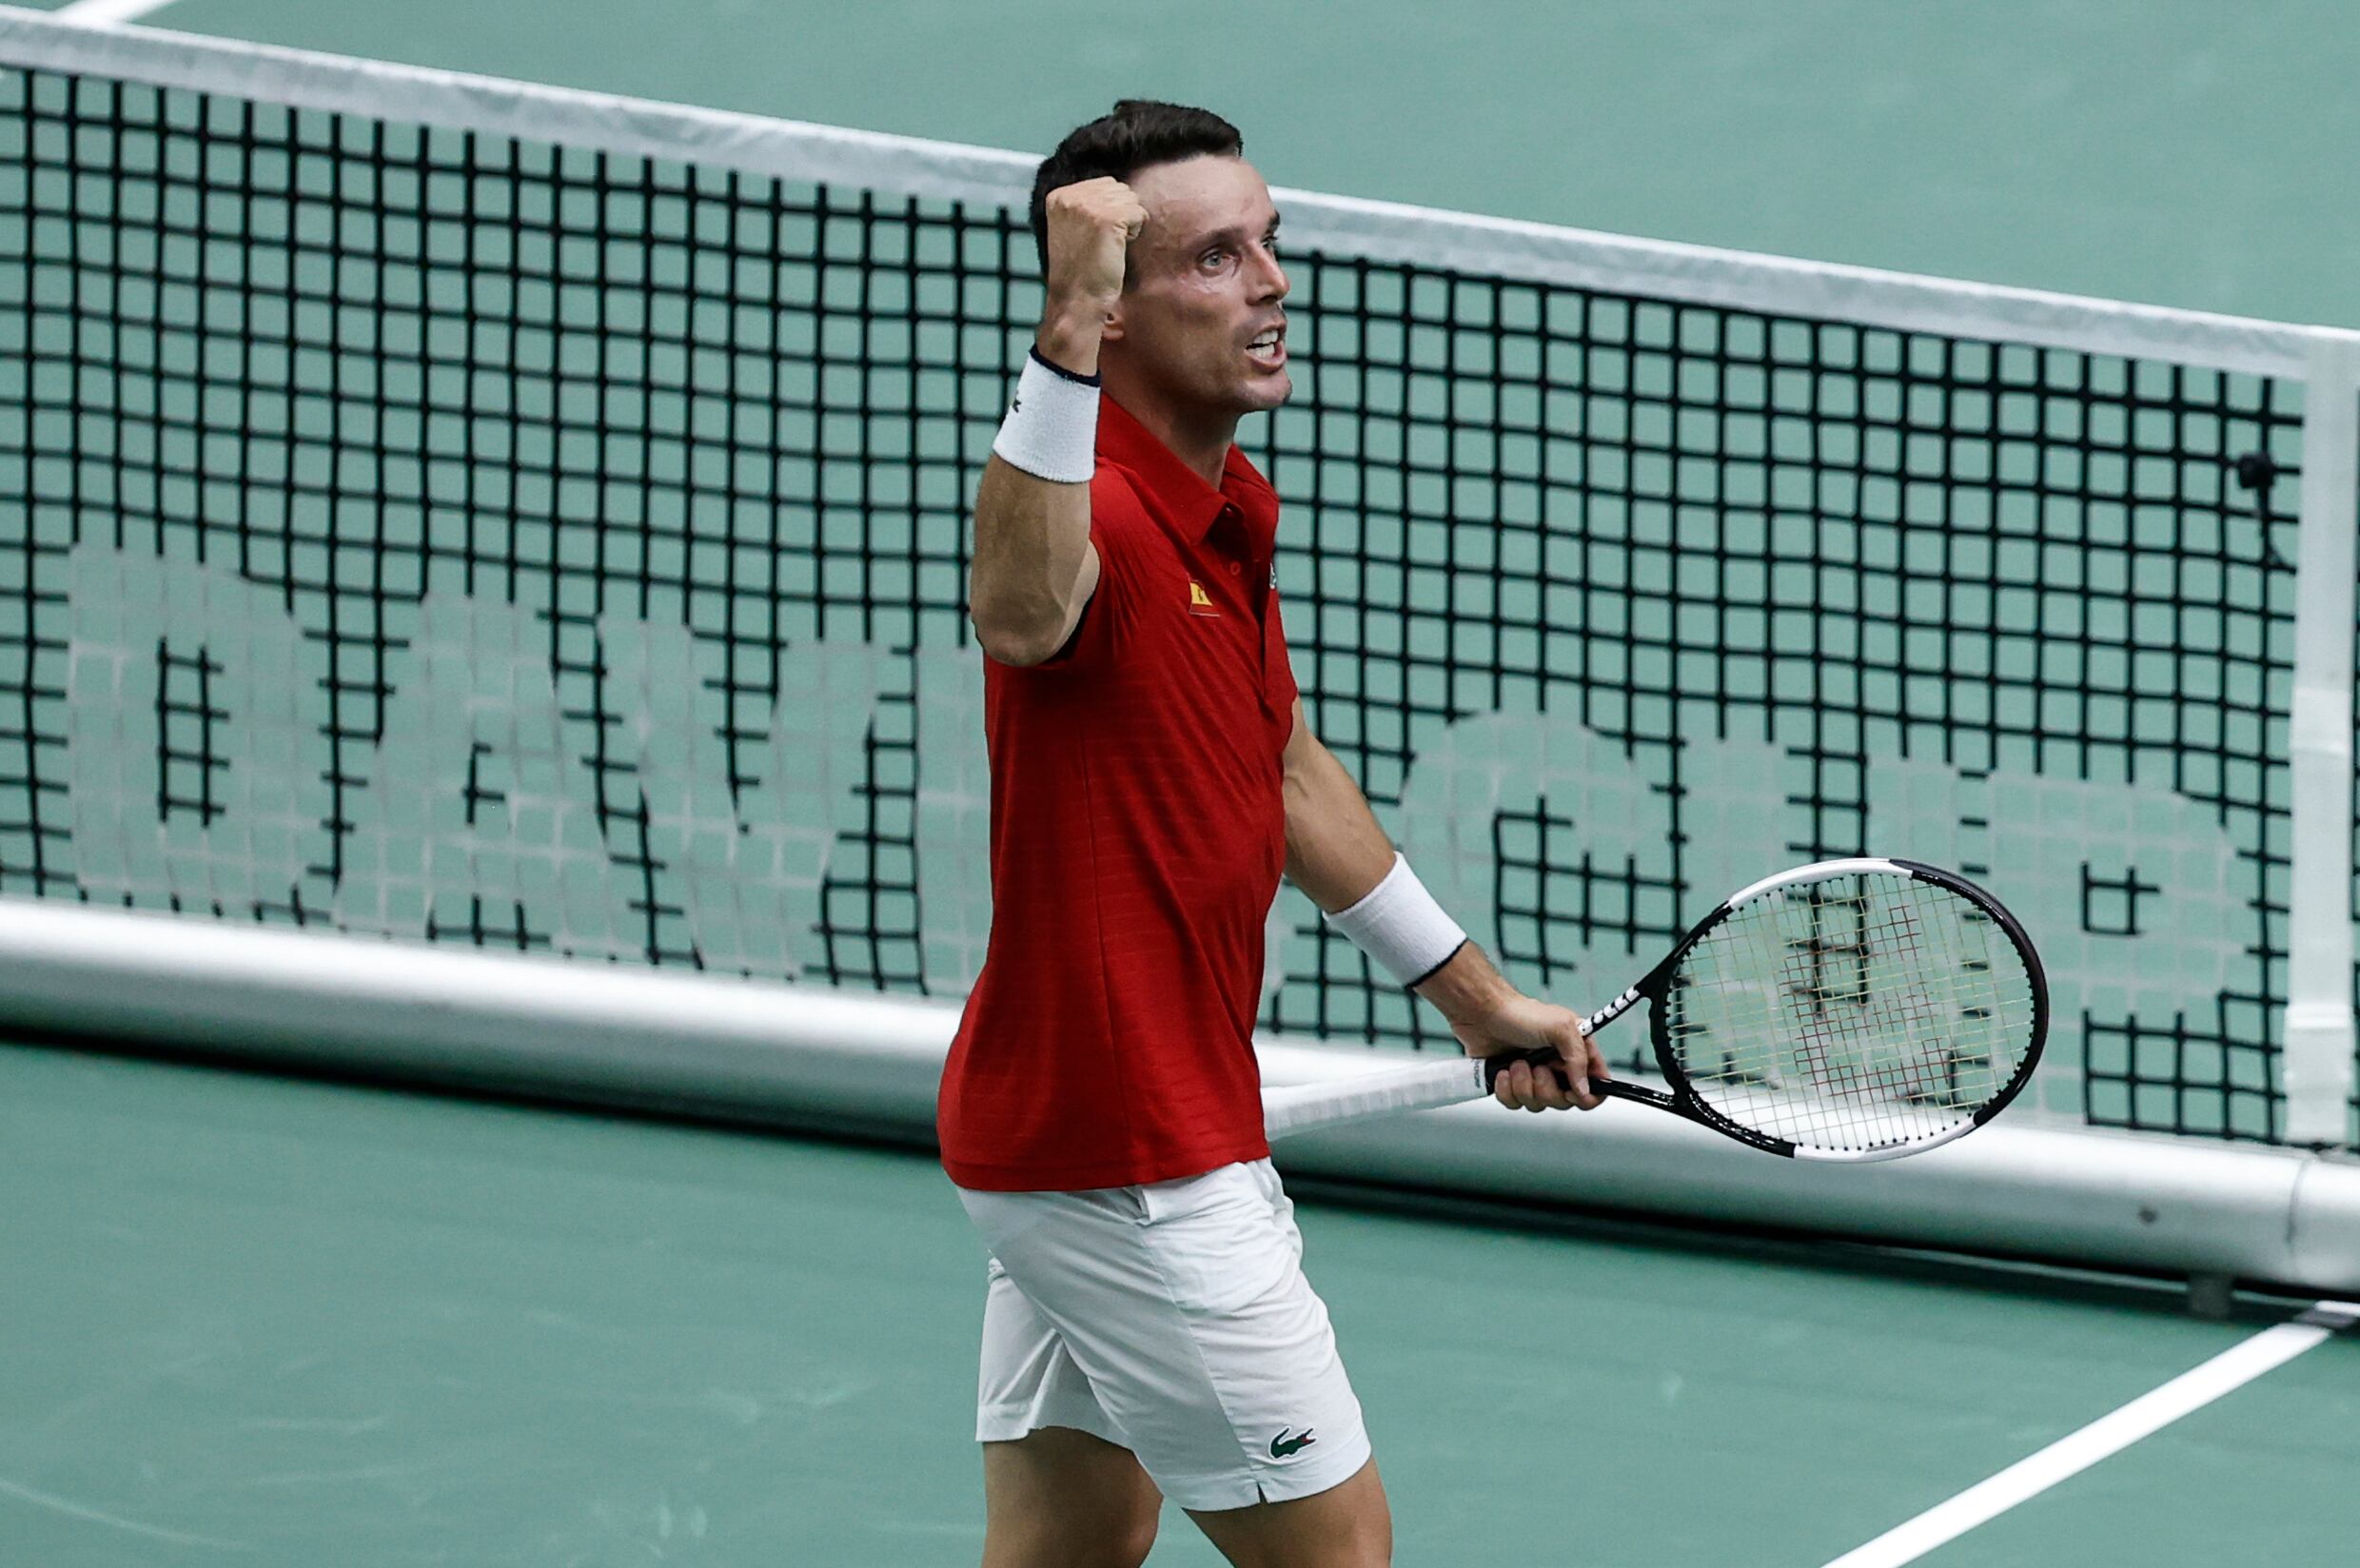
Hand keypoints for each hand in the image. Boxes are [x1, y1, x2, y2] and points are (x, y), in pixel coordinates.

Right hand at [1038, 177, 1145, 355]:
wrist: (1077, 300)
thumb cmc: (1081, 270)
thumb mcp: (1073, 227)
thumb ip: (1087, 204)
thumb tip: (1119, 189)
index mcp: (1058, 196)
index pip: (1104, 184)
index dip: (1109, 209)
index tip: (1093, 235)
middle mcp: (1070, 196)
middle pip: (1119, 189)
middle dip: (1120, 213)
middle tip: (1103, 242)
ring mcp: (1088, 205)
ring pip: (1131, 199)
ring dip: (1128, 223)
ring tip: (1109, 245)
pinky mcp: (1107, 218)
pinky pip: (1139, 213)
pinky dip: (1135, 232)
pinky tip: (1117, 248)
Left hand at [1452, 993, 1608, 1112]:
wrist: (1482, 1014)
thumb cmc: (1521, 1014)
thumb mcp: (1561, 1028)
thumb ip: (1578, 1059)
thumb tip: (1584, 1090)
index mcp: (1576, 1053)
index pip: (1597, 1086)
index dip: (1587, 1096)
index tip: (1571, 1091)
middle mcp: (1558, 1068)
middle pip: (1565, 1102)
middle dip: (1546, 1088)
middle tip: (1537, 1067)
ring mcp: (1535, 1078)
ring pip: (1538, 1105)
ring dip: (1524, 1086)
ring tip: (1516, 1063)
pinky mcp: (1512, 1084)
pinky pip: (1515, 1104)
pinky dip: (1507, 1090)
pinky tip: (1503, 1071)